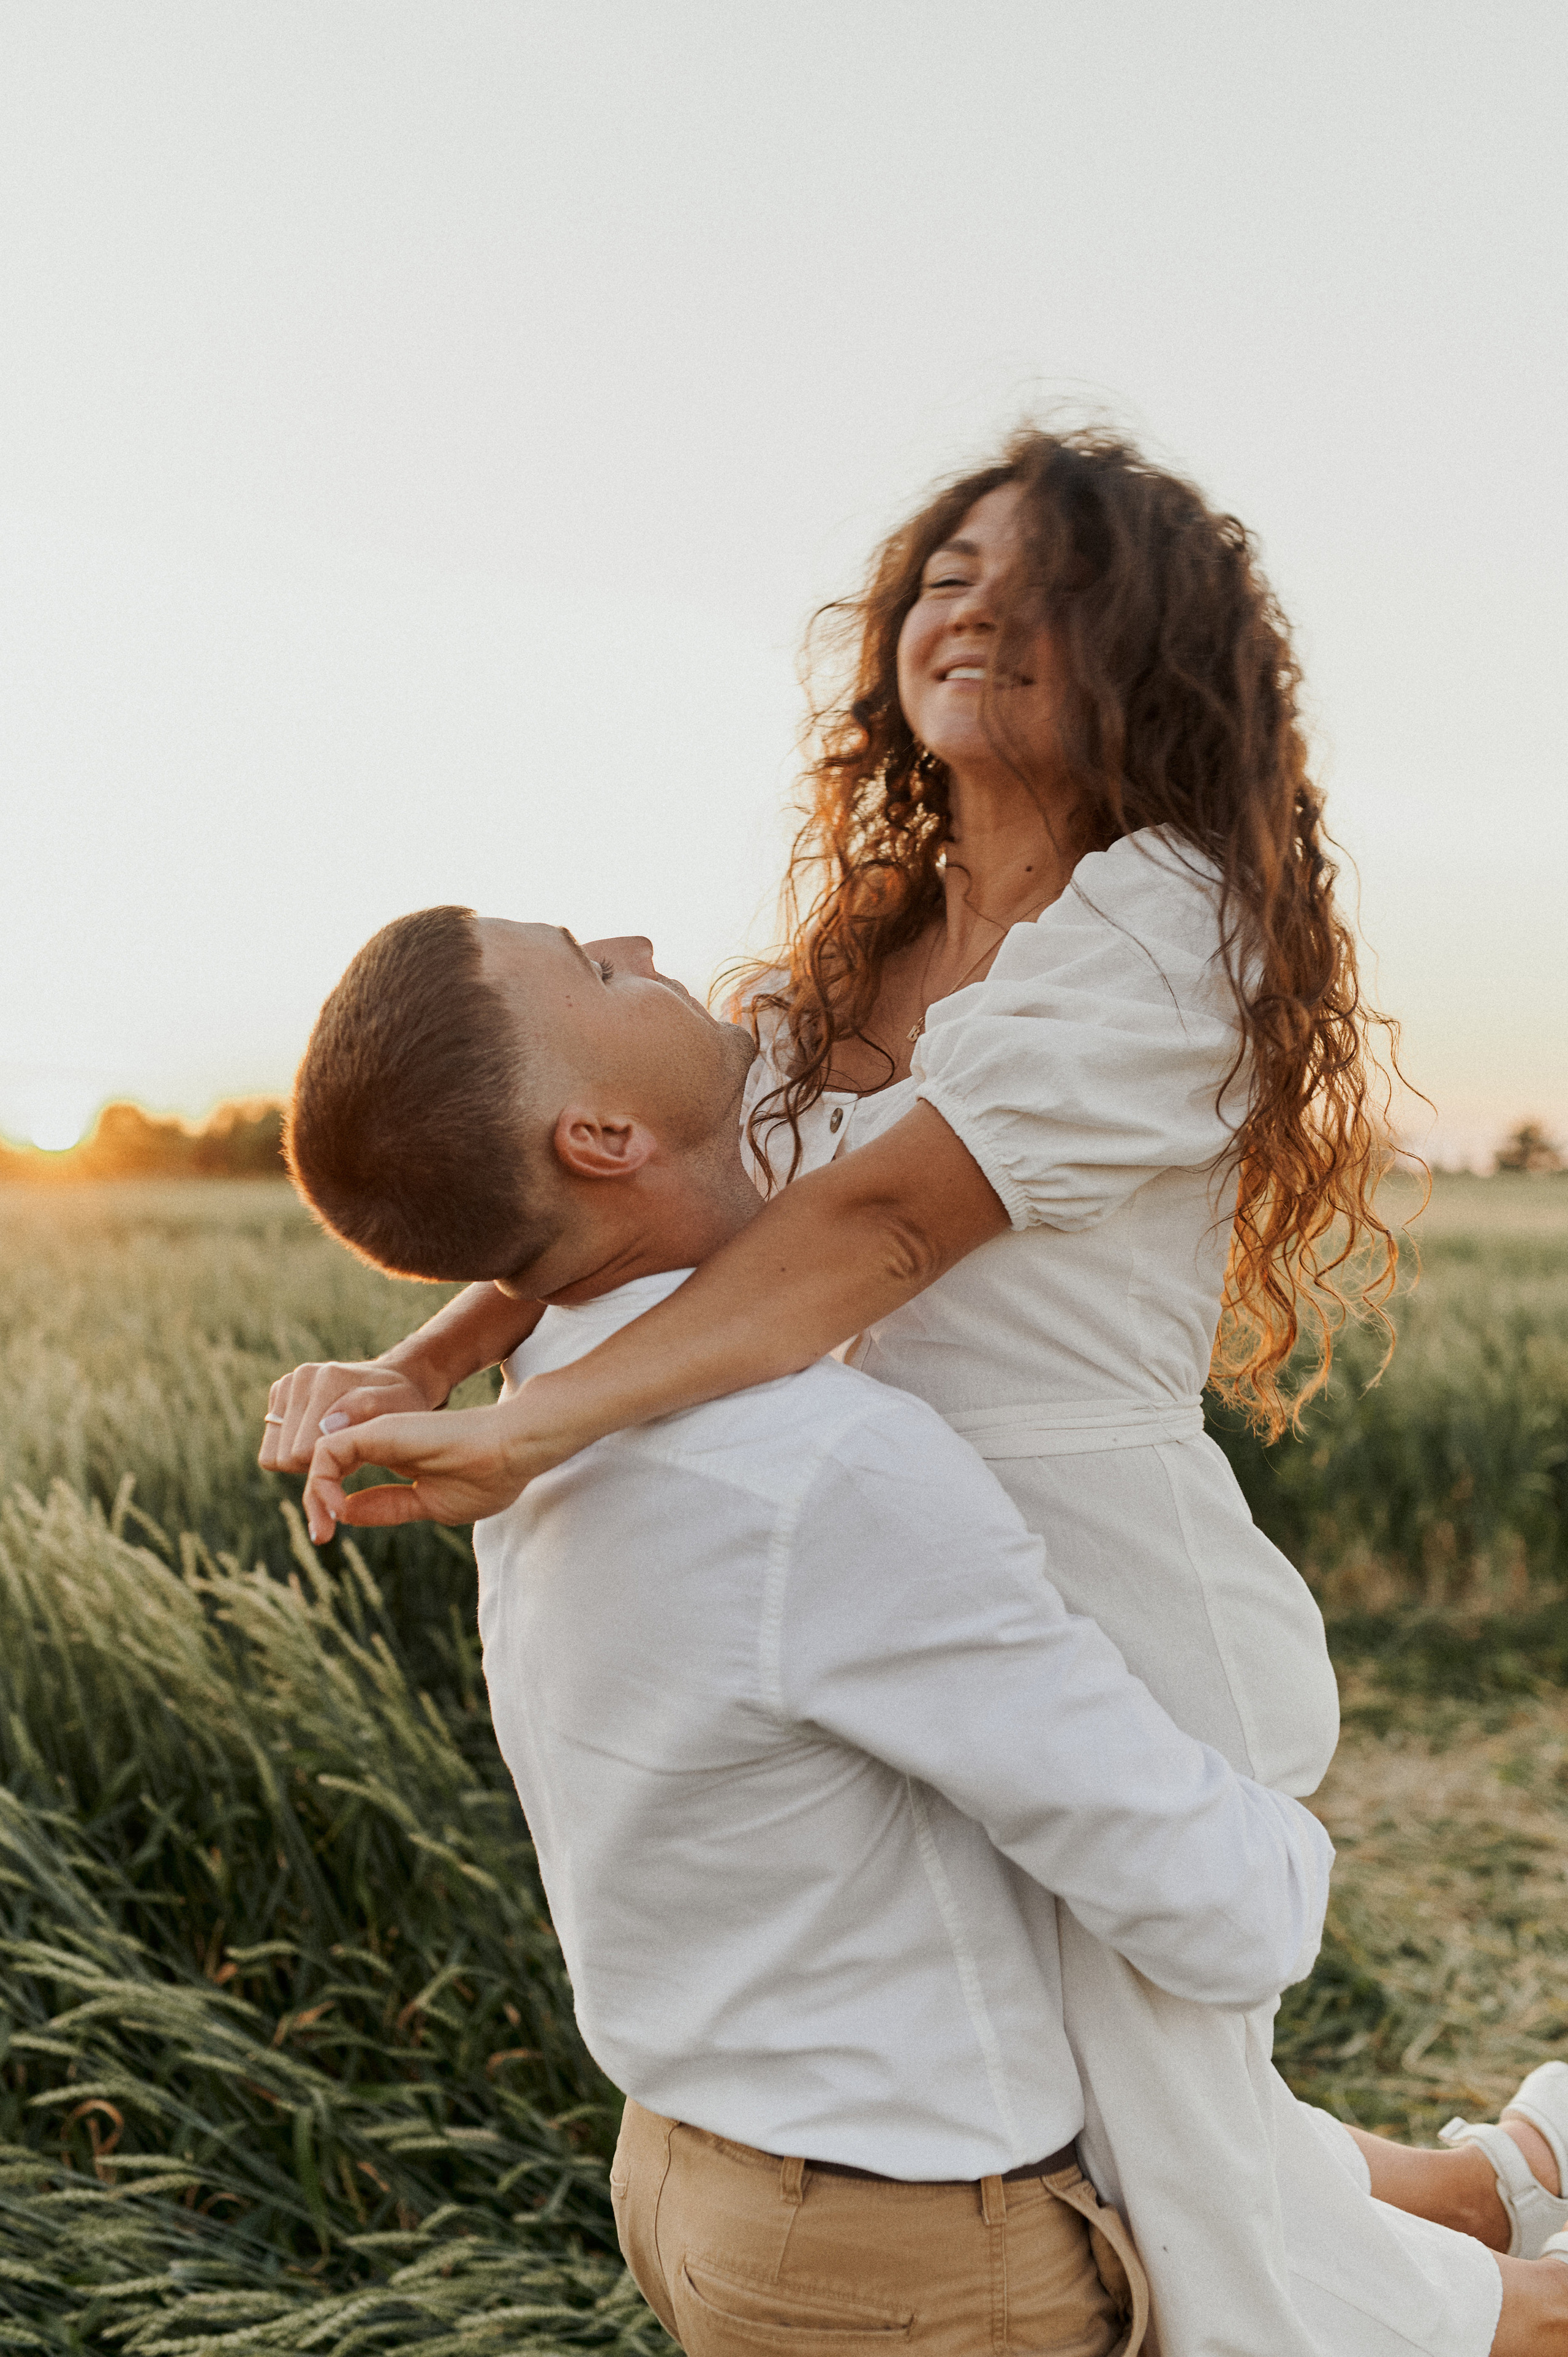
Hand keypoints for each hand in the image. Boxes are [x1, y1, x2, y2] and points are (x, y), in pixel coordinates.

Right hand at [259, 1359, 440, 1474]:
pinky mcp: (278, 1395)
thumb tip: (327, 1424)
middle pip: (284, 1457)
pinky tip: (319, 1437)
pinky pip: (270, 1448)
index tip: (354, 1455)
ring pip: (272, 1455)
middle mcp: (300, 1377)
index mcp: (327, 1379)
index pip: (302, 1453)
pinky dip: (292, 1449)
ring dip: (302, 1459)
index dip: (328, 1466)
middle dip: (315, 1463)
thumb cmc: (400, 1402)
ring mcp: (286, 1384)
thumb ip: (367, 1410)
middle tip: (346, 1451)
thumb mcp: (398, 1407)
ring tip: (333, 1444)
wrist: (393, 1379)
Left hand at [300, 1382, 577, 1543]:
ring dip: (313, 1495)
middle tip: (319, 1537)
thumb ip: (387, 1505)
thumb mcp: (428, 1503)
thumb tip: (346, 1513)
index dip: (330, 1507)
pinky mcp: (378, 1431)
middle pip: (327, 1467)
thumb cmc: (487, 1478)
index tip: (326, 1537)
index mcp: (397, 1458)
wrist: (512, 1451)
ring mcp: (379, 1434)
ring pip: (320, 1456)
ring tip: (322, 1527)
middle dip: (313, 1503)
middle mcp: (382, 1442)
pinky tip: (334, 1507)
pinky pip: (327, 1450)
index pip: (344, 1478)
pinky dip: (320, 1480)